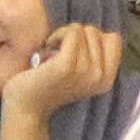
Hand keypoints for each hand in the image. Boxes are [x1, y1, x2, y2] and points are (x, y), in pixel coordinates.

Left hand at [0, 23, 123, 128]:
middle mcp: (99, 76)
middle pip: (96, 32)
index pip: (113, 39)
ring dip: (63, 36)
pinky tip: (47, 48)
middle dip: (76, 37)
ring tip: (52, 53)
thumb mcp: (81, 74)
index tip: (76, 50)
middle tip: (60, 53)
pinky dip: (57, 35)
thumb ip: (95, 57)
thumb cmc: (49, 86)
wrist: (26, 109)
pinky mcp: (66, 65)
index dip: (92, 38)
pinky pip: (72, 33)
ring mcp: (85, 71)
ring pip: (82, 30)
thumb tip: (95, 31)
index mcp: (106, 79)